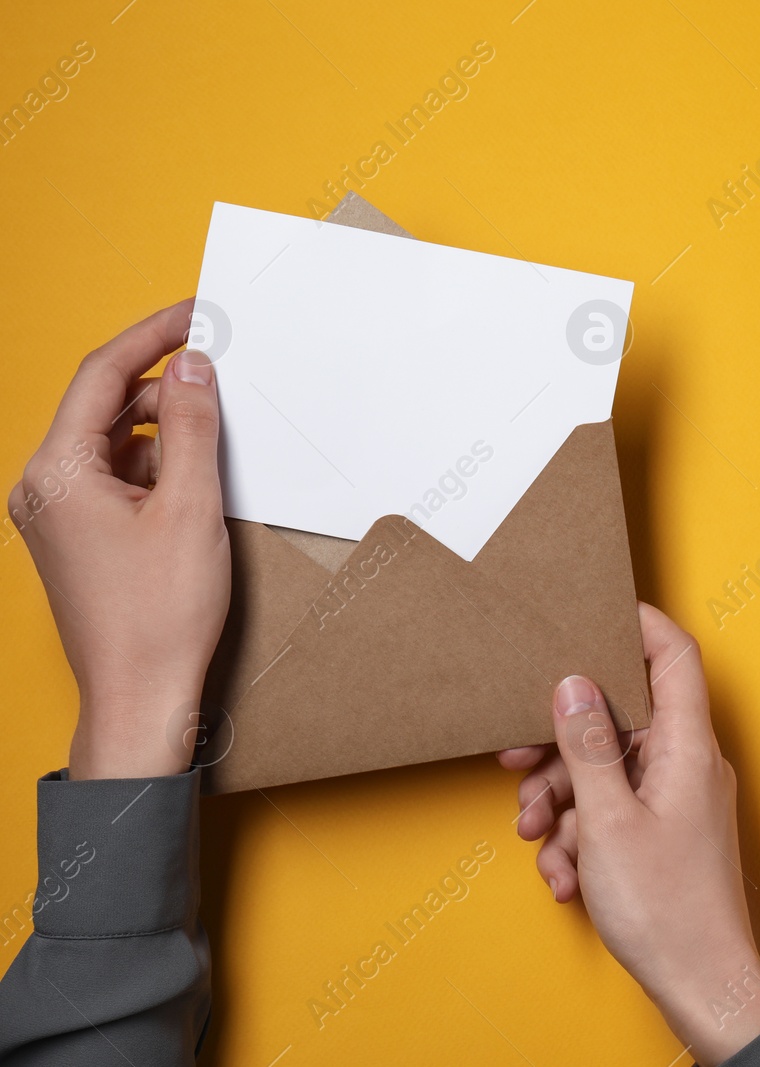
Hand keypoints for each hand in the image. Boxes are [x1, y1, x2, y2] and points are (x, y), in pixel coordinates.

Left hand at [9, 300, 230, 779]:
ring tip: (217, 446)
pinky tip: (196, 486)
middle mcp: (44, 488)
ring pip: (115, 444)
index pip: (102, 377)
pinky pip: (116, 480)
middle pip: (105, 408)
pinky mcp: (78, 539)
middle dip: (165, 390)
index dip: (151, 338)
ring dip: (166, 435)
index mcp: (58, 472)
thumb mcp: (190, 508)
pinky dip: (158, 470)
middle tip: (221, 377)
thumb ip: (194, 429)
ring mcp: (57, 516)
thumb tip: (193, 369)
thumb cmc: (158, 616)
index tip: (193, 316)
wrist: (140, 697)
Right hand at [498, 604, 759, 1063]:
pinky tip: (567, 875)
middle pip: (622, 720)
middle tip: (517, 764)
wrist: (703, 988)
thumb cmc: (668, 910)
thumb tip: (573, 684)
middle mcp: (689, 764)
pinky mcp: (666, 835)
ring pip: (609, 773)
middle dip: (564, 746)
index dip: (635, 624)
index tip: (588, 611)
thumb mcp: (608, 821)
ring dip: (565, 803)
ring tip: (540, 841)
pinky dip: (584, 837)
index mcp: (688, 746)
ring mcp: (679, 800)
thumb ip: (588, 747)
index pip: (674, 656)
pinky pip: (616, 813)